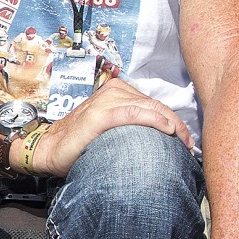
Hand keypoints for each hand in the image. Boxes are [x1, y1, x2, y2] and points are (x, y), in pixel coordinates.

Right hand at [19, 78, 193, 177]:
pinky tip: (167, 128)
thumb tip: (158, 138)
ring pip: (149, 107)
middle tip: (189, 145)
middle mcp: (113, 90)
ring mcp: (106, 100)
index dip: (174, 120)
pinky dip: (153, 119)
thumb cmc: (80, 142)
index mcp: (117, 90)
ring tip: (183, 142)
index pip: (154, 104)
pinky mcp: (100, 114)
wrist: (49, 148)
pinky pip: (133, 112)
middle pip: (156, 105)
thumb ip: (130, 124)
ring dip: (171, 124)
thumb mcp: (110, 128)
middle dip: (177, 125)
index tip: (186, 140)